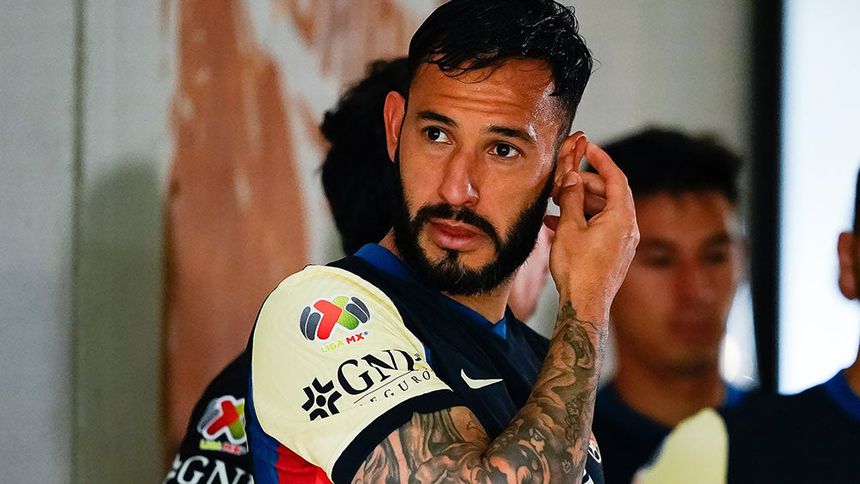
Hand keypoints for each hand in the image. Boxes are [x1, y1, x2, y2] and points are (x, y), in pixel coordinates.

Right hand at [546, 134, 638, 322]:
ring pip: (604, 211)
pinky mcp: (615, 253)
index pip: (615, 177)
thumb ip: (571, 198)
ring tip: (557, 203)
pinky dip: (584, 220)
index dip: (601, 159)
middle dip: (586, 184)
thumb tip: (571, 177)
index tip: (589, 148)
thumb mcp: (569, 227)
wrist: (585, 304)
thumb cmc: (578, 269)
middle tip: (564, 181)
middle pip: (610, 193)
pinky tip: (559, 224)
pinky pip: (601, 227)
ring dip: (582, 203)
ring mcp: (623, 242)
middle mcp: (628, 228)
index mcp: (621, 217)